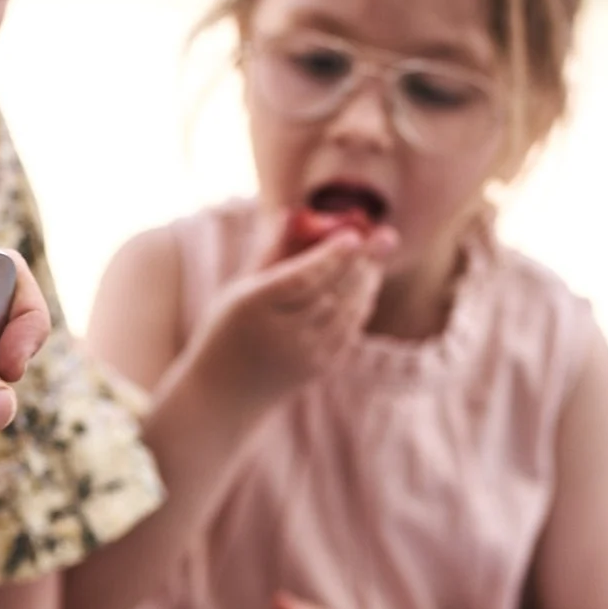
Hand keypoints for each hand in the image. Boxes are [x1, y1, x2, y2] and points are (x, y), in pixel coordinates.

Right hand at [194, 222, 395, 407]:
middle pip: (331, 293)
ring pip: (345, 313)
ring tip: (376, 258)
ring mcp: (301, 355)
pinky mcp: (317, 370)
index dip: (330, 256)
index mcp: (254, 308)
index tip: (352, 234)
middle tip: (385, 236)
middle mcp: (280, 333)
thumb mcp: (237, 290)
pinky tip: (367, 288)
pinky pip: (348, 334)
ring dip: (366, 283)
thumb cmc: (226, 331)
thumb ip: (268, 254)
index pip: (301, 279)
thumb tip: (292, 213)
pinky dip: (360, 308)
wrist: (222, 395)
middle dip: (362, 263)